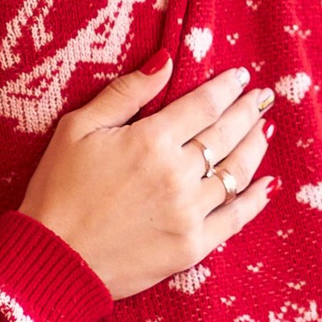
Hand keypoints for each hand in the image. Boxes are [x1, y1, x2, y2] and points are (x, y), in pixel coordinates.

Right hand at [18, 65, 272, 300]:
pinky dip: (255, 199)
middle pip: (226, 134)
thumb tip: (166, 61)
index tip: (240, 76)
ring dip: (254, 148)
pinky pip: (235, 218)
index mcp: (152, 140)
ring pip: (236, 172)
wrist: (54, 260)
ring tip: (263, 131)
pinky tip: (267, 184)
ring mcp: (189, 212)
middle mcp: (178, 174)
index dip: (226, 88)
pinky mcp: (193, 246)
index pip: (203, 105)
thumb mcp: (79, 128)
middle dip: (247, 111)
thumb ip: (126, 94)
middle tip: (263, 98)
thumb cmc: (58, 190)